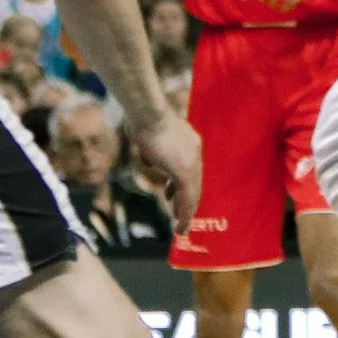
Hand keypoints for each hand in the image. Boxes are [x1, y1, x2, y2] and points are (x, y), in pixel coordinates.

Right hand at [131, 113, 201, 227]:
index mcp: (189, 142)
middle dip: (186, 200)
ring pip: (193, 193)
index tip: (174, 195)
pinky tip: (180, 224)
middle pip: (194, 182)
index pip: (190, 169)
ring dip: (186, 211)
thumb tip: (148, 159)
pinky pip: (187, 198)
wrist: (147, 113)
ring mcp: (191, 162)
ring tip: (181, 225)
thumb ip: (153, 149)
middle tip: (180, 214)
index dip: (183, 185)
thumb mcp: (150, 134)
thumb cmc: (142, 118)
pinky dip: (184, 213)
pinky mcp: (184, 171)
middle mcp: (194, 152)